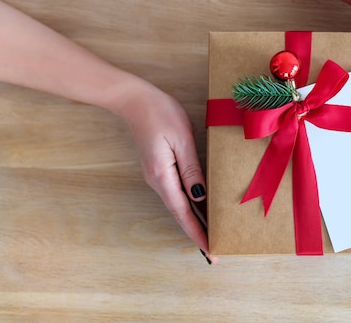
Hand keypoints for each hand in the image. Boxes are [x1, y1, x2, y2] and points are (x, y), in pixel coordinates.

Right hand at [118, 83, 216, 262]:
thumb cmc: (160, 114)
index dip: (198, 233)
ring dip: (195, 220)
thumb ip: (191, 168)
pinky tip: (201, 207)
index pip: (183, 213)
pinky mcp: (160, 169)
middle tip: (216, 250)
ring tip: (213, 233)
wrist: (135, 100)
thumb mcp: (181, 140)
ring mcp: (158, 176)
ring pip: (179, 204)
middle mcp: (158, 181)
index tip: (210, 251)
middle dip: (198, 232)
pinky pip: (177, 192)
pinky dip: (190, 205)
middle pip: (181, 214)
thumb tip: (199, 196)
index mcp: (163, 176)